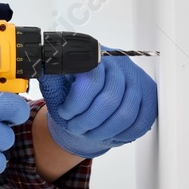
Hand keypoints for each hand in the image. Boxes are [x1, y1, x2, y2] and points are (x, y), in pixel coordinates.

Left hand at [37, 53, 156, 158]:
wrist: (90, 97)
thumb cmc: (71, 89)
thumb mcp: (54, 80)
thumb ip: (47, 72)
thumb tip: (38, 65)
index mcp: (95, 54)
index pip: (92, 81)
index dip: (77, 104)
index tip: (67, 113)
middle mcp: (119, 63)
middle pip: (110, 100)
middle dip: (88, 121)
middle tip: (76, 128)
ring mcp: (136, 78)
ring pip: (126, 114)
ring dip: (104, 130)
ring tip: (90, 133)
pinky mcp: (149, 94)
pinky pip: (142, 120)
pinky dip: (124, 133)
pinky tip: (110, 134)